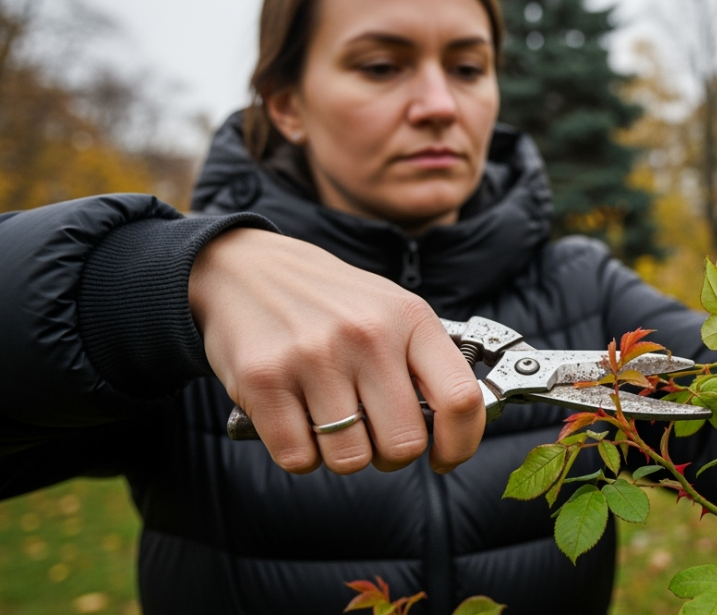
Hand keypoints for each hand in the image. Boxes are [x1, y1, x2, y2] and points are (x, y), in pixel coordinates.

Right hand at [189, 228, 483, 474]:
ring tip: (330, 418)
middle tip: (374, 434)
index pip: (460, 398)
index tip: (444, 456)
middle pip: (404, 443)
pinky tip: (296, 419)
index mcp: (410, 318)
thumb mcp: (392, 311)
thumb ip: (427, 363)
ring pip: (351, 459)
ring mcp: (313, 357)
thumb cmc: (331, 301)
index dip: (460, 443)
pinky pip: (299, 459)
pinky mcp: (263, 380)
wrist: (246, 269)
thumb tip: (458, 428)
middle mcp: (366, 335)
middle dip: (392, 455)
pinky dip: (300, 454)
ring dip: (342, 453)